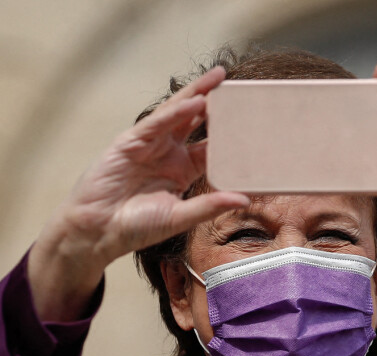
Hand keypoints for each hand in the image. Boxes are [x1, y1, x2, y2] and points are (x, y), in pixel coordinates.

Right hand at [28, 66, 248, 320]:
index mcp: (183, 171)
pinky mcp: (130, 143)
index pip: (212, 148)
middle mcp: (169, 154)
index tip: (254, 124)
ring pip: (177, 115)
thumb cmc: (138, 227)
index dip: (232, 135)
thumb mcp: (180, 217)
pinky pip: (156, 124)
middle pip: (197, 123)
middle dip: (216, 105)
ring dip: (197, 95)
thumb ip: (210, 206)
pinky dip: (175, 113)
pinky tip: (195, 102)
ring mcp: (150, 146)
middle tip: (240, 87)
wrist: (99, 231)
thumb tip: (245, 199)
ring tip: (219, 79)